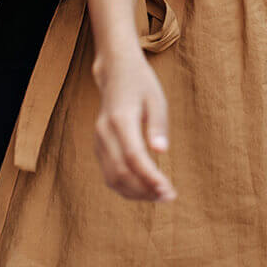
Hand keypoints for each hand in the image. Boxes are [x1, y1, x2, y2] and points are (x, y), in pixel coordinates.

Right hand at [91, 45, 177, 202]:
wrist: (115, 71)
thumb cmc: (141, 84)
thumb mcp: (156, 99)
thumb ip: (158, 125)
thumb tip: (162, 151)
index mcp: (120, 119)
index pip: (133, 156)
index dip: (150, 177)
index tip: (168, 190)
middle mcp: (104, 132)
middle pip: (120, 173)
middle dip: (144, 190)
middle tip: (169, 196)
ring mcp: (98, 140)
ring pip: (112, 178)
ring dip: (135, 193)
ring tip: (159, 195)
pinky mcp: (98, 145)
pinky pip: (109, 173)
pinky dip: (126, 186)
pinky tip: (145, 187)